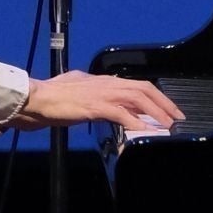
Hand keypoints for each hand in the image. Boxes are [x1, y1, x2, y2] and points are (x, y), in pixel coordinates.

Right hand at [7, 70, 184, 131]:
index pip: (135, 84)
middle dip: (163, 103)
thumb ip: (92, 94)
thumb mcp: (77, 90)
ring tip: (168, 125)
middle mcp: (105, 83)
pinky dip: (135, 123)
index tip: (166, 108)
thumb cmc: (51, 97)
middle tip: (177, 117)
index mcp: (101, 80)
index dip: (154, 96)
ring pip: (137, 98)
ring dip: (156, 112)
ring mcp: (101, 93)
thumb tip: (102, 103)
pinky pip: (121, 114)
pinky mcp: (95, 106)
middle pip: (143, 88)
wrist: (35, 98)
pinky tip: (144, 132)